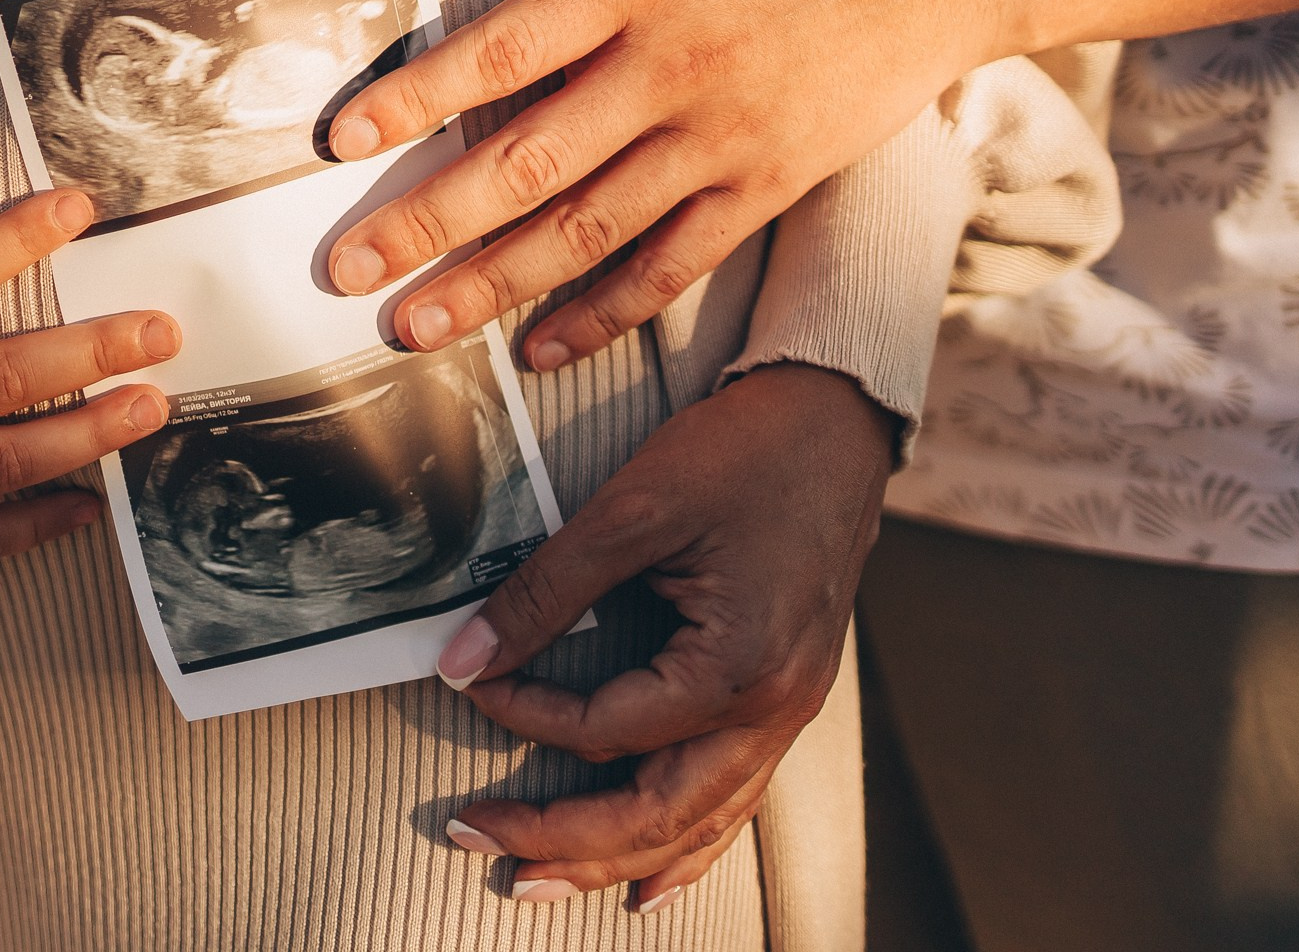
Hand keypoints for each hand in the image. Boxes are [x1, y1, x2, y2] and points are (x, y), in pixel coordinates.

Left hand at [324, 0, 988, 368]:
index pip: (507, 48)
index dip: (419, 96)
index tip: (341, 140)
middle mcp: (673, 69)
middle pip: (534, 161)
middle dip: (431, 221)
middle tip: (346, 269)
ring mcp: (722, 140)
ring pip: (592, 229)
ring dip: (495, 284)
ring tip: (411, 327)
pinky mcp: (765, 189)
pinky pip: (675, 266)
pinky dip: (607, 314)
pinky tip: (539, 349)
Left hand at [435, 364, 894, 910]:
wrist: (835, 417)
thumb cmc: (744, 451)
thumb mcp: (631, 510)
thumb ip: (543, 592)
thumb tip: (463, 657)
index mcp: (736, 668)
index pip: (604, 729)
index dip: (523, 714)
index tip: (468, 681)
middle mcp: (773, 708)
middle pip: (654, 812)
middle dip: (559, 838)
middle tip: (474, 838)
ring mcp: (789, 709)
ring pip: (697, 821)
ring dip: (614, 858)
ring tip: (538, 882)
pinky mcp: (788, 694)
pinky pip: (736, 797)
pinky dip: (689, 845)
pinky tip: (653, 879)